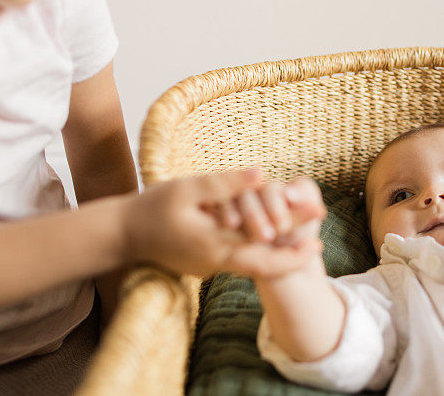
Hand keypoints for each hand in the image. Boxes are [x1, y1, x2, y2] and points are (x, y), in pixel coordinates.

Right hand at [120, 169, 321, 278]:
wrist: (122, 235)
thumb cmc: (151, 208)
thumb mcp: (186, 189)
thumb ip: (225, 184)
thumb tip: (263, 176)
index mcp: (213, 246)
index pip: (262, 254)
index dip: (293, 247)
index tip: (318, 235)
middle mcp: (217, 262)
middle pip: (265, 261)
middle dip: (294, 249)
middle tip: (320, 232)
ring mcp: (212, 266)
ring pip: (253, 261)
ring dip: (278, 247)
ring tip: (304, 229)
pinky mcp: (207, 263)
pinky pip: (239, 256)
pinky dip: (259, 246)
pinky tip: (274, 230)